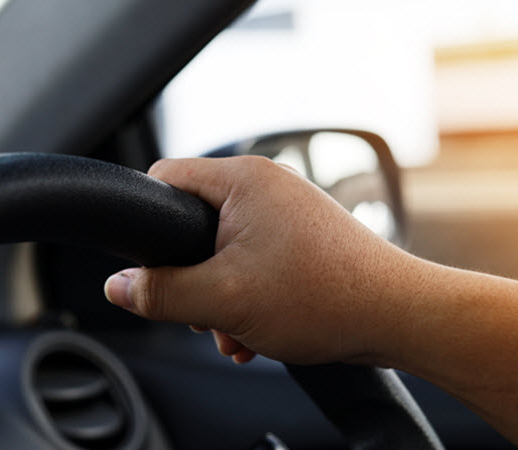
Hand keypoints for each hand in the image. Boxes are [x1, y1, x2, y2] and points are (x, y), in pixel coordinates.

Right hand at [104, 156, 422, 365]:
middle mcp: (267, 185)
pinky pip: (256, 262)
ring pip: (225, 251)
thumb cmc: (325, 296)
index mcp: (244, 180)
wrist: (398, 316)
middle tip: (205, 312)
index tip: (151, 264)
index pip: (165, 178)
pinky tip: (260, 332)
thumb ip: (160, 292)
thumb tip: (118, 286)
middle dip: (192, 277)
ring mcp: (289, 211)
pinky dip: (249, 297)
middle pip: (194, 224)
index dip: (149, 224)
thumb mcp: (222, 300)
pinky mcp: (304, 238)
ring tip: (239, 331)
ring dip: (221, 297)